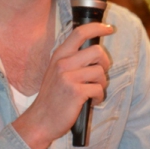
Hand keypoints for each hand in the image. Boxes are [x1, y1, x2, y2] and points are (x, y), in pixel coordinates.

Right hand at [12, 21, 112, 148]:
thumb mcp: (56, 72)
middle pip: (97, 51)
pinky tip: (91, 102)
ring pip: (100, 72)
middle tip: (99, 74)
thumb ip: (71, 60)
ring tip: (92, 92)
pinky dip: (99, 97)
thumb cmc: (52, 98)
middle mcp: (62, 63)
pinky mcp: (75, 92)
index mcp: (59, 55)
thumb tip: (95, 51)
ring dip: (101, 84)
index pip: (79, 33)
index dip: (97, 28)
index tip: (109, 28)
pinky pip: (99, 89)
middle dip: (105, 63)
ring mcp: (68, 77)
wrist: (40, 120)